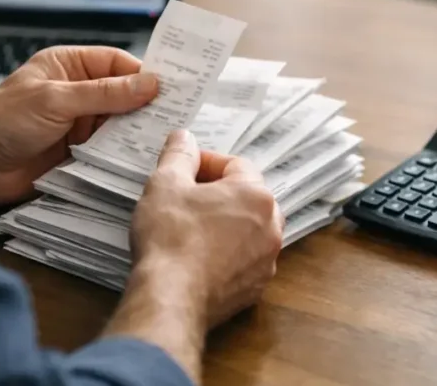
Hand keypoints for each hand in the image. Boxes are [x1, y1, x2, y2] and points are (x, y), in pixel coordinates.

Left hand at [0, 46, 158, 205]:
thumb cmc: (1, 121)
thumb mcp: (56, 99)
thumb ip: (104, 93)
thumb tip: (150, 83)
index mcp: (68, 66)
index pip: (117, 64)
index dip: (145, 73)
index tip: (174, 87)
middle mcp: (76, 92)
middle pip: (123, 94)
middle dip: (147, 104)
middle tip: (179, 115)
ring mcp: (78, 123)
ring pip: (120, 124)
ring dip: (138, 132)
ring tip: (166, 139)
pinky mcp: (78, 153)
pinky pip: (110, 150)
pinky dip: (125, 153)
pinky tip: (142, 158)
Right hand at [131, 129, 283, 326]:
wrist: (171, 297)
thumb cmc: (170, 237)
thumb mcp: (165, 183)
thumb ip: (178, 155)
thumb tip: (184, 138)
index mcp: (256, 195)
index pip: (235, 165)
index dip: (205, 163)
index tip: (183, 169)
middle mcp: (271, 227)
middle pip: (246, 198)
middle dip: (218, 194)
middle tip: (186, 198)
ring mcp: (266, 261)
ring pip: (247, 231)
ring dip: (224, 225)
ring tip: (191, 228)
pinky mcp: (254, 289)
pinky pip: (242, 262)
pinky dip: (225, 256)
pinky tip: (198, 258)